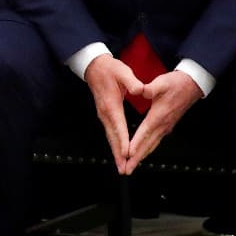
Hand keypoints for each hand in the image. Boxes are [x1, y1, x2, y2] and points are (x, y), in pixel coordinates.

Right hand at [83, 53, 144, 174]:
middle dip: (118, 154)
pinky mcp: (104, 115)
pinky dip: (114, 144)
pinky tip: (118, 152)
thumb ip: (132, 81)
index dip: (123, 140)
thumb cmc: (110, 69)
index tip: (127, 153)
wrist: (94, 67)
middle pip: (112, 137)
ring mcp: (103, 115)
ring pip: (110, 137)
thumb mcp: (122, 71)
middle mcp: (105, 113)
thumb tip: (140, 89)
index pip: (119, 125)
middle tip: (124, 169)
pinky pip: (110, 133)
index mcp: (111, 104)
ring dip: (116, 152)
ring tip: (121, 166)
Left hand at [122, 71, 201, 173]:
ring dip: (141, 156)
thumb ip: (149, 88)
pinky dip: (147, 149)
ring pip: (152, 145)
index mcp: (159, 116)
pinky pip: (155, 141)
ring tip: (132, 166)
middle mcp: (163, 125)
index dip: (136, 144)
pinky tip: (143, 153)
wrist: (192, 85)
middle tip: (126, 169)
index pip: (144, 133)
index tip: (128, 154)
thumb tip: (140, 90)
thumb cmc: (177, 83)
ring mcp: (166, 127)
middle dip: (136, 158)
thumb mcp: (161, 83)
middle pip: (147, 145)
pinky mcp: (167, 126)